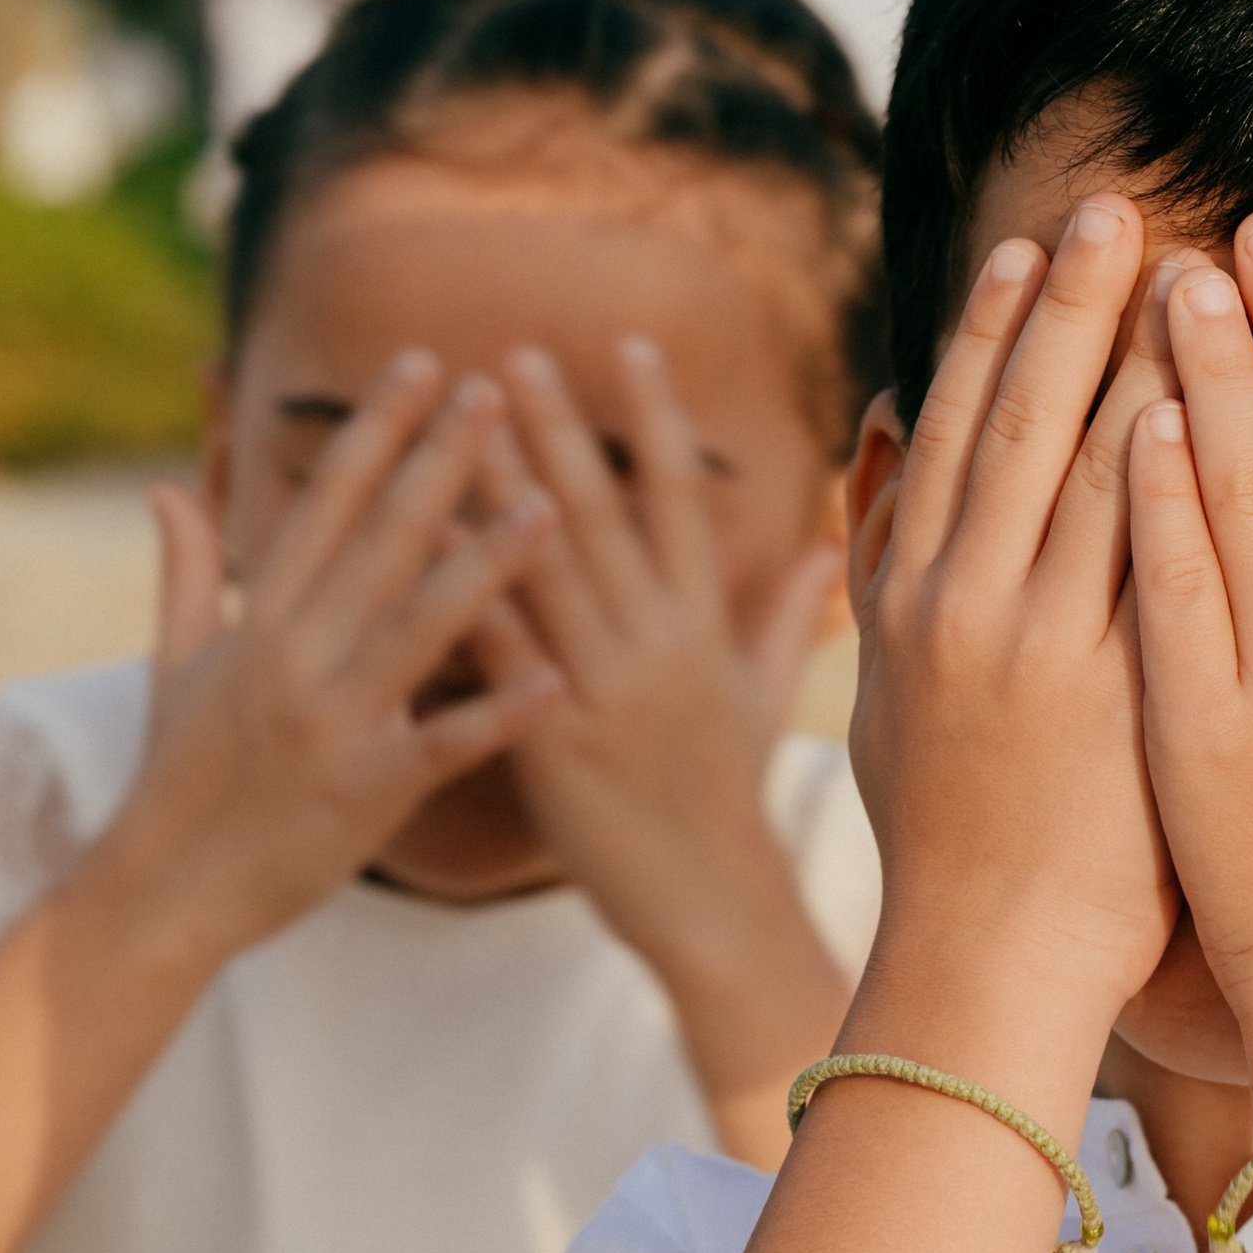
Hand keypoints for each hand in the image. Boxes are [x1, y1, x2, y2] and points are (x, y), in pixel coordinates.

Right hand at [105, 351, 562, 960]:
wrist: (163, 893)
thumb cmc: (178, 777)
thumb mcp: (172, 662)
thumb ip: (186, 569)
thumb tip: (166, 484)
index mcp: (263, 619)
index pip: (325, 501)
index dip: (376, 428)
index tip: (423, 363)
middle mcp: (296, 656)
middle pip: (380, 540)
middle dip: (440, 461)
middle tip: (496, 389)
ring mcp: (330, 723)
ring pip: (418, 628)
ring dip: (487, 564)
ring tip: (551, 507)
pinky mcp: (362, 792)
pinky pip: (440, 744)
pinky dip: (495, 712)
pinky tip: (551, 676)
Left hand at [462, 336, 839, 981]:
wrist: (711, 908)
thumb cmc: (727, 802)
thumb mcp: (760, 700)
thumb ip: (780, 616)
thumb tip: (826, 544)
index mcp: (704, 628)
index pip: (682, 502)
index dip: (657, 418)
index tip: (629, 344)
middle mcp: (659, 646)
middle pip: (606, 516)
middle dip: (562, 428)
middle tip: (519, 353)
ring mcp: (607, 692)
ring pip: (550, 570)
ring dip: (504, 485)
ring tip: (462, 419)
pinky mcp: (556, 744)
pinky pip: (504, 654)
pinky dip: (466, 592)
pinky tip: (426, 540)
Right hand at [848, 199, 1179, 1090]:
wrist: (986, 961)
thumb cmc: (950, 833)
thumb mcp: (882, 685)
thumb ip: (875, 552)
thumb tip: (879, 423)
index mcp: (906, 597)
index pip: (949, 431)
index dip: (985, 329)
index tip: (1026, 245)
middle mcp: (959, 605)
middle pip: (1013, 420)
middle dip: (1063, 306)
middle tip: (1113, 206)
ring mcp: (1032, 647)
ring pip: (1086, 467)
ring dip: (1140, 357)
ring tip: (1192, 267)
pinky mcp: (1109, 696)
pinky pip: (1149, 556)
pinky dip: (1174, 469)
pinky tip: (1217, 396)